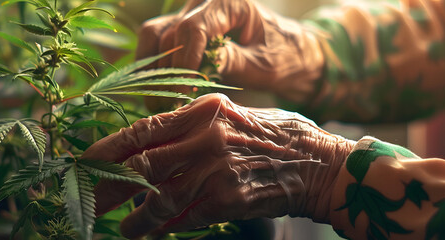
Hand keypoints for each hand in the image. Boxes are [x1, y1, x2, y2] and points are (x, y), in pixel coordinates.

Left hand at [82, 93, 354, 237]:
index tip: (85, 164)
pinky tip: (152, 234)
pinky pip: (184, 218)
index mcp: (204, 109)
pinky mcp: (228, 199)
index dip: (108, 149)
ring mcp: (216, 168)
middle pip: (141, 164)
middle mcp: (206, 136)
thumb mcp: (232, 118)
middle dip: (109, 187)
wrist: (320, 166)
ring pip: (158, 197)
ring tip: (122, 230)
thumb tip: (151, 150)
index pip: (143, 129)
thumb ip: (192, 129)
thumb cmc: (276, 139)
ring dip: (135, 218)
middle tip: (90, 204)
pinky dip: (164, 228)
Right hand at [137, 0, 324, 101]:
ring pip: (154, 36)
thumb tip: (198, 70)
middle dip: (165, 73)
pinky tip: (161, 93)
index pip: (192, 29)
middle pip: (168, 33)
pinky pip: (157, 45)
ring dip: (152, 70)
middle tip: (168, 106)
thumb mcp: (263, 64)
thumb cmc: (285, 57)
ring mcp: (191, 15)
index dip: (183, 63)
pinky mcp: (184, 31)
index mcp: (229, 2)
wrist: (293, 55)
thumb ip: (232, 62)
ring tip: (160, 102)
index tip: (182, 94)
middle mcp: (204, 3)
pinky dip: (154, 69)